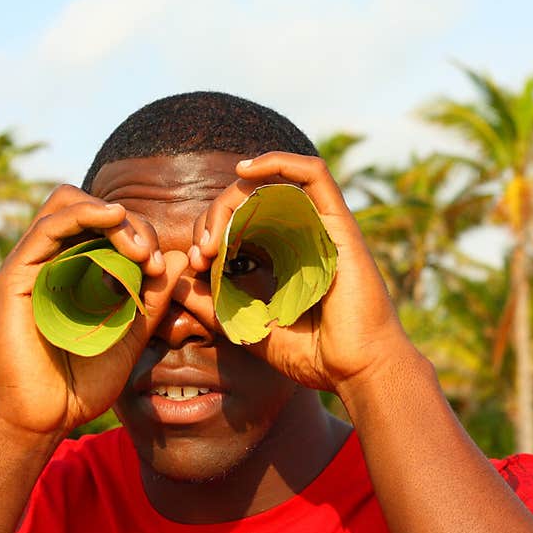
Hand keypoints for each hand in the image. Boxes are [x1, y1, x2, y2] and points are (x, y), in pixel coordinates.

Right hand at [0, 184, 187, 438]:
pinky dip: (83, 214)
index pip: (112, 229)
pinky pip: (48, 227)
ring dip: (111, 217)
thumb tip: (179, 261)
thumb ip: (152, 299)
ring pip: (69, 205)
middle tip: (150, 258)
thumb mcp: (132, 334)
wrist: (47, 416)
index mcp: (79, 271)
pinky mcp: (16, 275)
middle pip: (93, 210)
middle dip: (131, 225)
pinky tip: (113, 219)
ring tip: (138, 248)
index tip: (161, 269)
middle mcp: (54, 261)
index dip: (143, 237)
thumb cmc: (85, 379)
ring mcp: (33, 265)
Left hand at [189, 152, 415, 392]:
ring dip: (234, 197)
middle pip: (250, 199)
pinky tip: (243, 171)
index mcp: (285, 255)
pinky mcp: (339, 223)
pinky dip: (279, 161)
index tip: (195, 264)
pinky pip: (313, 173)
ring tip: (215, 234)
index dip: (211, 232)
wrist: (356, 371)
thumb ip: (213, 305)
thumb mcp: (247, 328)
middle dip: (215, 217)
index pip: (241, 222)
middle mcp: (303, 234)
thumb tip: (177, 280)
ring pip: (272, 184)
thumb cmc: (313, 356)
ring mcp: (321, 226)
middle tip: (201, 253)